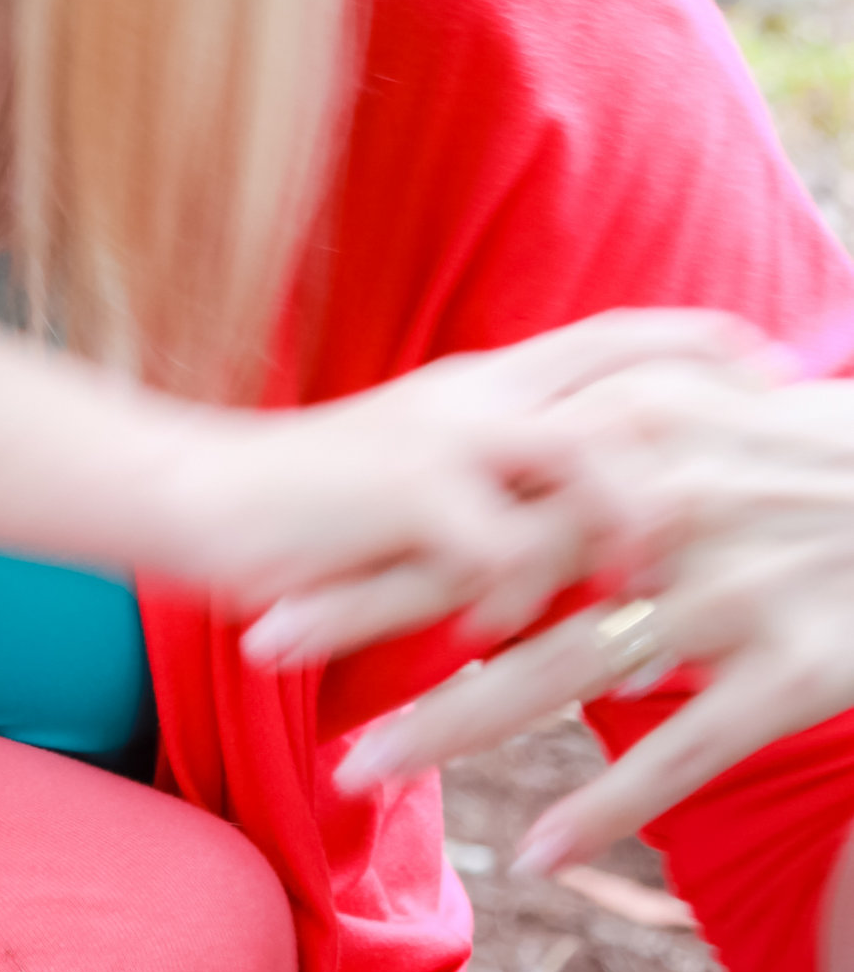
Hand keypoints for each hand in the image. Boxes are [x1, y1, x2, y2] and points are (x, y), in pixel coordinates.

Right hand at [197, 313, 768, 651]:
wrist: (193, 495)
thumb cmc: (307, 505)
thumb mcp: (417, 474)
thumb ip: (496, 479)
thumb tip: (580, 506)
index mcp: (480, 385)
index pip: (610, 341)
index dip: (696, 346)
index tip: (771, 362)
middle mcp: (472, 397)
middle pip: (620, 378)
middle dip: (710, 411)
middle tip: (777, 446)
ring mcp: (438, 441)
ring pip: (581, 455)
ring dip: (633, 512)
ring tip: (660, 571)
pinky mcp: (398, 497)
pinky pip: (496, 547)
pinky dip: (521, 592)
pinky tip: (516, 629)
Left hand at [331, 372, 853, 864]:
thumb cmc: (832, 472)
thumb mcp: (720, 439)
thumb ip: (618, 471)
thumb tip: (524, 509)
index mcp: (642, 445)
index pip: (480, 501)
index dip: (379, 541)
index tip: (282, 569)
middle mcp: (670, 512)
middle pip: (488, 574)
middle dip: (369, 613)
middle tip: (264, 647)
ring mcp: (733, 593)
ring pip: (562, 672)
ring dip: (450, 722)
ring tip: (360, 766)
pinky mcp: (797, 670)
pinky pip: (681, 751)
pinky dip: (606, 807)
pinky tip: (541, 857)